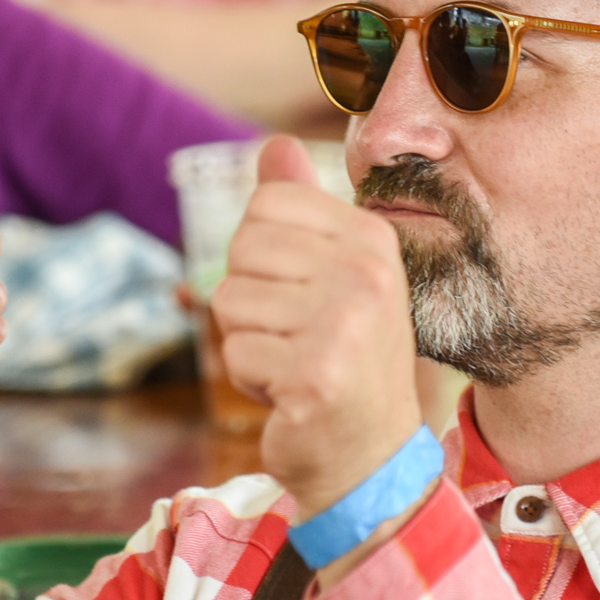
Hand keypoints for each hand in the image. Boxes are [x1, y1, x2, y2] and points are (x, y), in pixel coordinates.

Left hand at [212, 137, 421, 518]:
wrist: (371, 455)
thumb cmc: (344, 359)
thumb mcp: (332, 274)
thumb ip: (300, 209)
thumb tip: (276, 144)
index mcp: (371, 239)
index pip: (266, 205)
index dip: (260, 255)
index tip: (298, 293)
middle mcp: (366, 273)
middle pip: (241, 252)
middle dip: (249, 302)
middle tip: (294, 337)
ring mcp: (344, 323)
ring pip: (229, 304)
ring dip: (247, 344)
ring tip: (293, 365)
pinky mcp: (315, 374)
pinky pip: (234, 353)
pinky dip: (250, 381)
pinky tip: (290, 395)